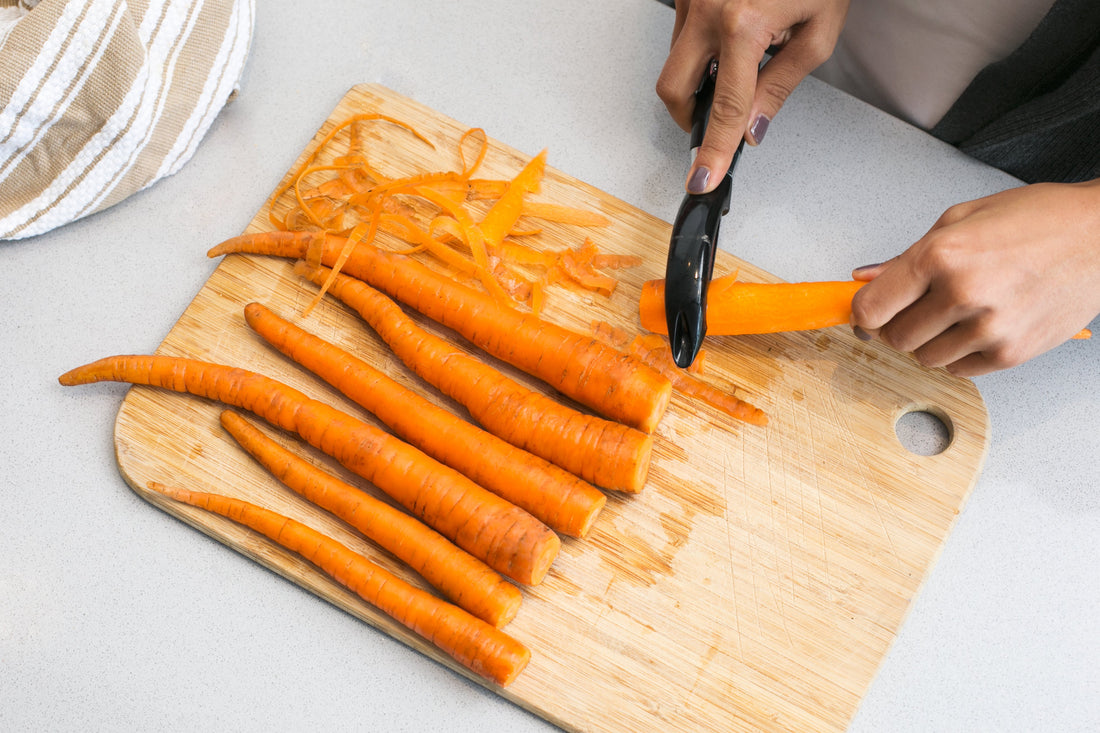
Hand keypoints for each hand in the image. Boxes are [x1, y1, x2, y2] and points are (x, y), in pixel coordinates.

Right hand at [656, 0, 849, 192]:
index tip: (702, 177)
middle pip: (674, 89)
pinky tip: (730, 39)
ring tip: (739, 62)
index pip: (726, 108)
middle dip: (689, 116)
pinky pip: (680, 33)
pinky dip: (700, 48)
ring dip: (698, 77)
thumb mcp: (819, 32)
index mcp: (744, 24)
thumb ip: (781, 84)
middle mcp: (708, 9)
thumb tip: (753, 126)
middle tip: (715, 124)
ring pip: (674, 61)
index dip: (713, 150)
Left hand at [850, 180, 1099, 375]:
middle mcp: (963, 294)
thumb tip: (865, 278)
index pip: (872, 306)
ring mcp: (988, 328)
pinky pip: (958, 370)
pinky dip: (958, 353)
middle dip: (897, 324)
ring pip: (923, 357)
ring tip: (955, 311)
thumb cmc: (1039, 219)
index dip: (863, 311)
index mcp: (943, 255)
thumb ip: (907, 254)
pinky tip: (977, 325)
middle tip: (917, 306)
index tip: (867, 310)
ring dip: (929, 340)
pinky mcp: (1011, 353)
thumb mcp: (961, 218)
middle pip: (894, 337)